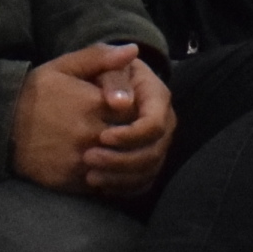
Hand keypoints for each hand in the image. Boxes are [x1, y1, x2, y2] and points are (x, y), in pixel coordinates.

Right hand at [15, 42, 165, 190]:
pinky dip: (107, 176)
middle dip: (131, 136)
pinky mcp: (71, 180)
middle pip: (130, 139)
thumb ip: (100, 57)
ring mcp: (81, 160)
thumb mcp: (64, 67)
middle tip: (125, 131)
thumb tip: (133, 50)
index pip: (136, 111)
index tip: (128, 109)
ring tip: (114, 150)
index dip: (137, 111)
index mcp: (93, 103)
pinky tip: (102, 166)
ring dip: (122, 159)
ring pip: (119, 164)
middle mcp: (90, 134)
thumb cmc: (35, 93)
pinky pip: (102, 183)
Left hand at [83, 47, 174, 194]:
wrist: (98, 86)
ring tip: (90, 176)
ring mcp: (158, 143)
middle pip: (153, 152)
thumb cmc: (96, 73)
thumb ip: (105, 68)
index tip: (102, 136)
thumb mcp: (94, 64)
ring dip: (120, 177)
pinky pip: (143, 181)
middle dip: (121, 160)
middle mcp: (164, 122)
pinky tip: (101, 186)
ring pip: (149, 170)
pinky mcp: (148, 160)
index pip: (153, 124)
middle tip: (88, 158)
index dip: (130, 135)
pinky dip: (124, 187)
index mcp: (156, 95)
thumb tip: (122, 102)